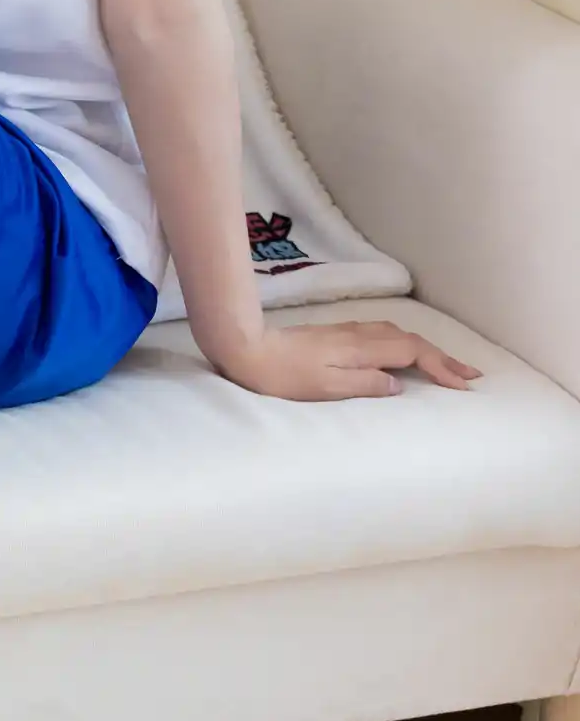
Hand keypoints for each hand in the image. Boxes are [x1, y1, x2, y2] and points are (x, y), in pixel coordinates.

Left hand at [218, 319, 482, 402]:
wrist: (248, 349)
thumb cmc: (284, 376)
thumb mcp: (326, 388)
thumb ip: (365, 385)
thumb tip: (398, 385)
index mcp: (361, 348)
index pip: (413, 352)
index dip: (440, 366)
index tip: (463, 385)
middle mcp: (359, 334)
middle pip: (412, 340)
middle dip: (443, 356)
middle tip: (471, 374)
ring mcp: (349, 332)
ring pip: (398, 334)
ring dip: (426, 348)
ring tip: (446, 365)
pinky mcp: (338, 334)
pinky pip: (384, 334)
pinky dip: (406, 343)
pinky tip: (405, 352)